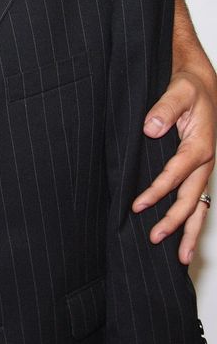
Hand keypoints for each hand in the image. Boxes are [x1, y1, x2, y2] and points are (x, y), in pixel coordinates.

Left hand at [135, 68, 215, 263]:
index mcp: (199, 145)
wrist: (202, 85)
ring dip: (190, 231)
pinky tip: (184, 238)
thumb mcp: (178, 90)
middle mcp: (205, 161)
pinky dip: (192, 220)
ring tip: (181, 258)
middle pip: (191, 199)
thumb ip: (166, 107)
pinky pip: (197, 199)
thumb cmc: (189, 88)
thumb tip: (152, 127)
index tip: (138, 205)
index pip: (176, 174)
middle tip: (155, 238)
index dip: (157, 191)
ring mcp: (203, 169)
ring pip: (200, 206)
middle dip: (175, 221)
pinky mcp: (198, 171)